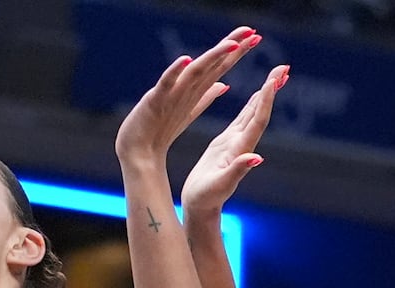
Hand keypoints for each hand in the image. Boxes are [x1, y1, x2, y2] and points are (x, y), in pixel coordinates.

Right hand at [115, 27, 260, 166]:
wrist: (139, 151)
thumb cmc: (159, 130)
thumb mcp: (189, 112)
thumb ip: (205, 97)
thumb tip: (224, 85)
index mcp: (194, 90)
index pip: (220, 66)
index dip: (237, 52)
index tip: (256, 38)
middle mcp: (184, 87)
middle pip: (211, 63)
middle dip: (231, 46)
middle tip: (251, 30)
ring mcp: (170, 92)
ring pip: (195, 70)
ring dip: (213, 56)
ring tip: (231, 44)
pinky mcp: (155, 101)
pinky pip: (167, 84)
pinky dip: (176, 72)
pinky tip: (186, 60)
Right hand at [182, 64, 288, 217]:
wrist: (200, 209)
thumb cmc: (206, 199)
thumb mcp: (220, 185)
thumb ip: (238, 171)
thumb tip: (257, 159)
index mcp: (240, 150)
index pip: (257, 121)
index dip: (266, 100)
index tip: (274, 79)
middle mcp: (242, 144)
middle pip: (261, 112)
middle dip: (272, 89)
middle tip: (284, 68)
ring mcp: (235, 143)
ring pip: (253, 112)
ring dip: (265, 93)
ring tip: (277, 75)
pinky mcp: (226, 144)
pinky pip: (242, 119)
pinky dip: (252, 104)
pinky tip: (257, 94)